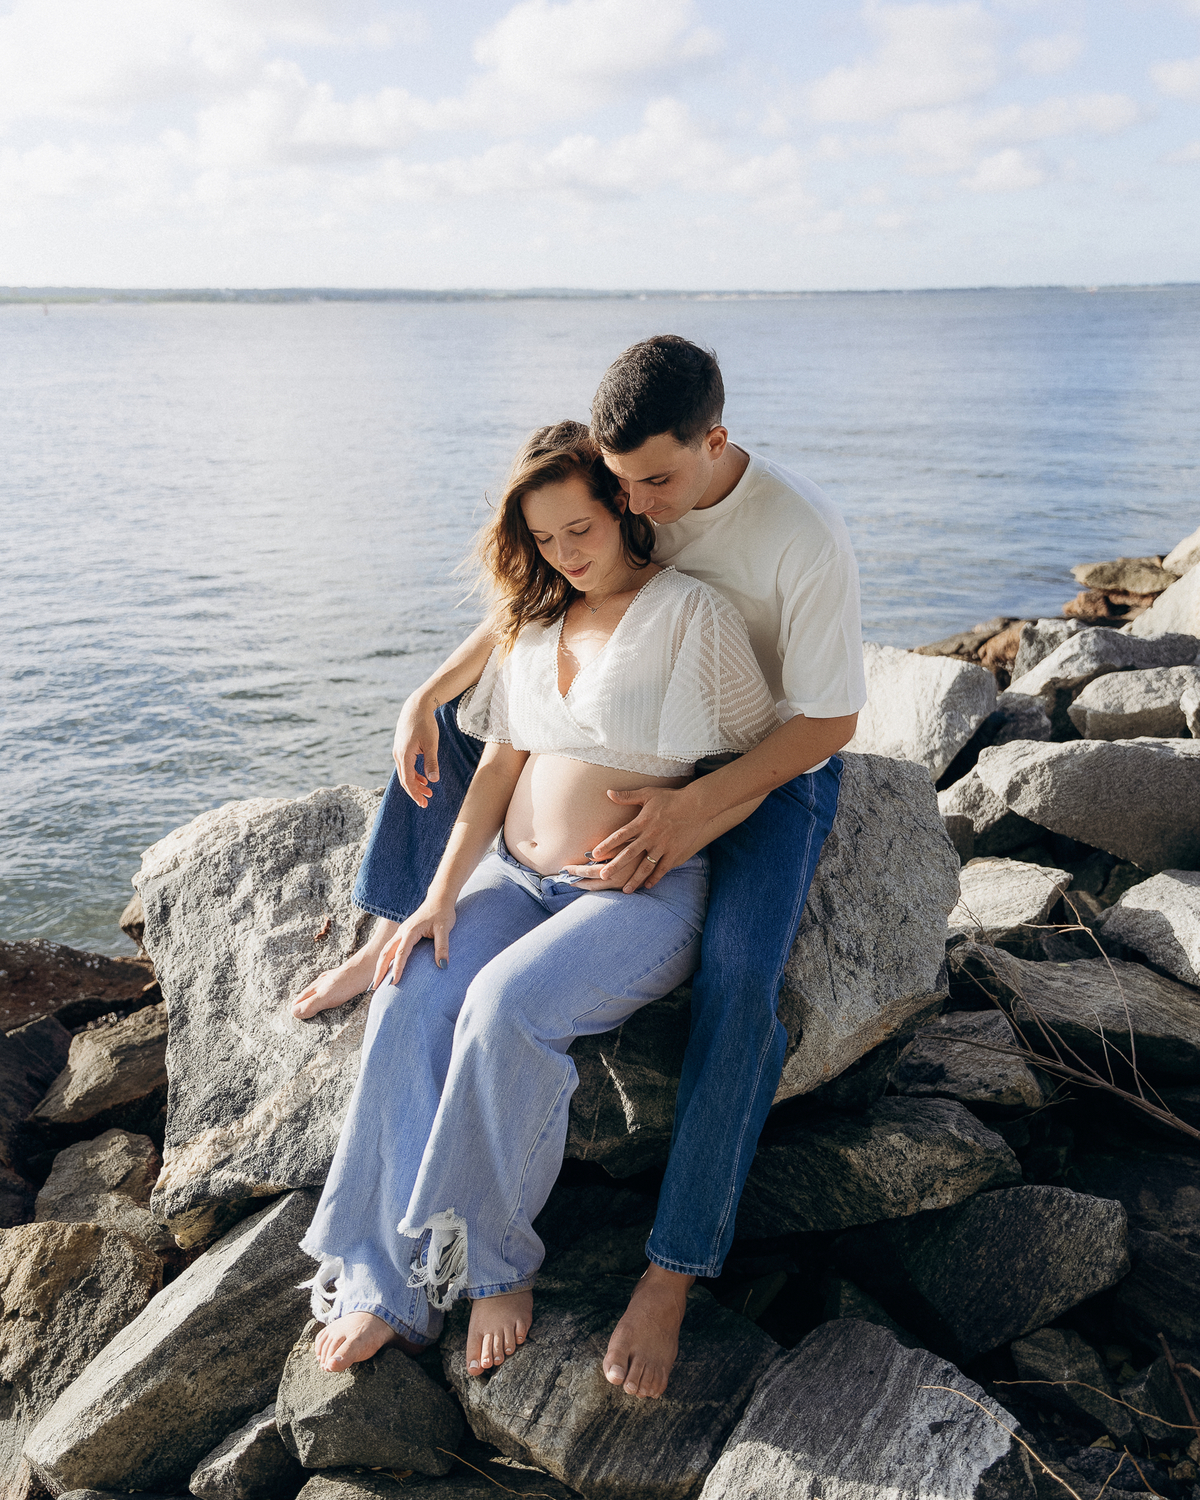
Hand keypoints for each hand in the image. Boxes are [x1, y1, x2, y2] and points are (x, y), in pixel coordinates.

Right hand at [371, 898, 455, 987]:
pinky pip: (389, 948)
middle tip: (374, 988)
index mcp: (411, 931)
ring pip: (385, 951)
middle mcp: (402, 932)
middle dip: (379, 971)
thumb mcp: (445, 930)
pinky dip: (384, 960)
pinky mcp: (402, 934)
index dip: (397, 968)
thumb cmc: (443, 914)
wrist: (438, 899)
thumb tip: (443, 966)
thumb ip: (443, 947)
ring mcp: (400, 933)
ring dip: (379, 966)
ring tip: (375, 983)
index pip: (401, 953)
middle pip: (386, 953)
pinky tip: (384, 969)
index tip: (394, 983)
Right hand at [393, 693, 440, 806]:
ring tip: (429, 791)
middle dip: (415, 792)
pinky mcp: (401, 748)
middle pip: (405, 779)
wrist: (416, 706)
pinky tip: (423, 778)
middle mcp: (398, 755)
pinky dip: (414, 774)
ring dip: (416, 783)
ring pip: (405, 773)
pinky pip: (406, 766)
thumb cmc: (425, 724)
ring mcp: (398, 751)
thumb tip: (433, 780)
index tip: (423, 803)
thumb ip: (431, 762)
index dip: (415, 793)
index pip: (408, 780)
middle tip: (426, 802)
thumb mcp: (431, 743)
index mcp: (404, 755)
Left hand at [561, 786, 708, 892]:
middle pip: (629, 854)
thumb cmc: (671, 798)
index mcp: (642, 822)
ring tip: (625, 890)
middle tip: (603, 876)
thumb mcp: (648, 794)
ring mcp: (663, 846)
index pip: (620, 835)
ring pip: (645, 866)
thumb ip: (627, 796)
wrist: (696, 805)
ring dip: (634, 879)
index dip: (607, 845)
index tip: (594, 854)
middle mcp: (650, 836)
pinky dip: (655, 878)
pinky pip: (663, 868)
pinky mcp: (675, 852)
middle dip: (615, 866)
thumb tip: (608, 792)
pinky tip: (647, 886)